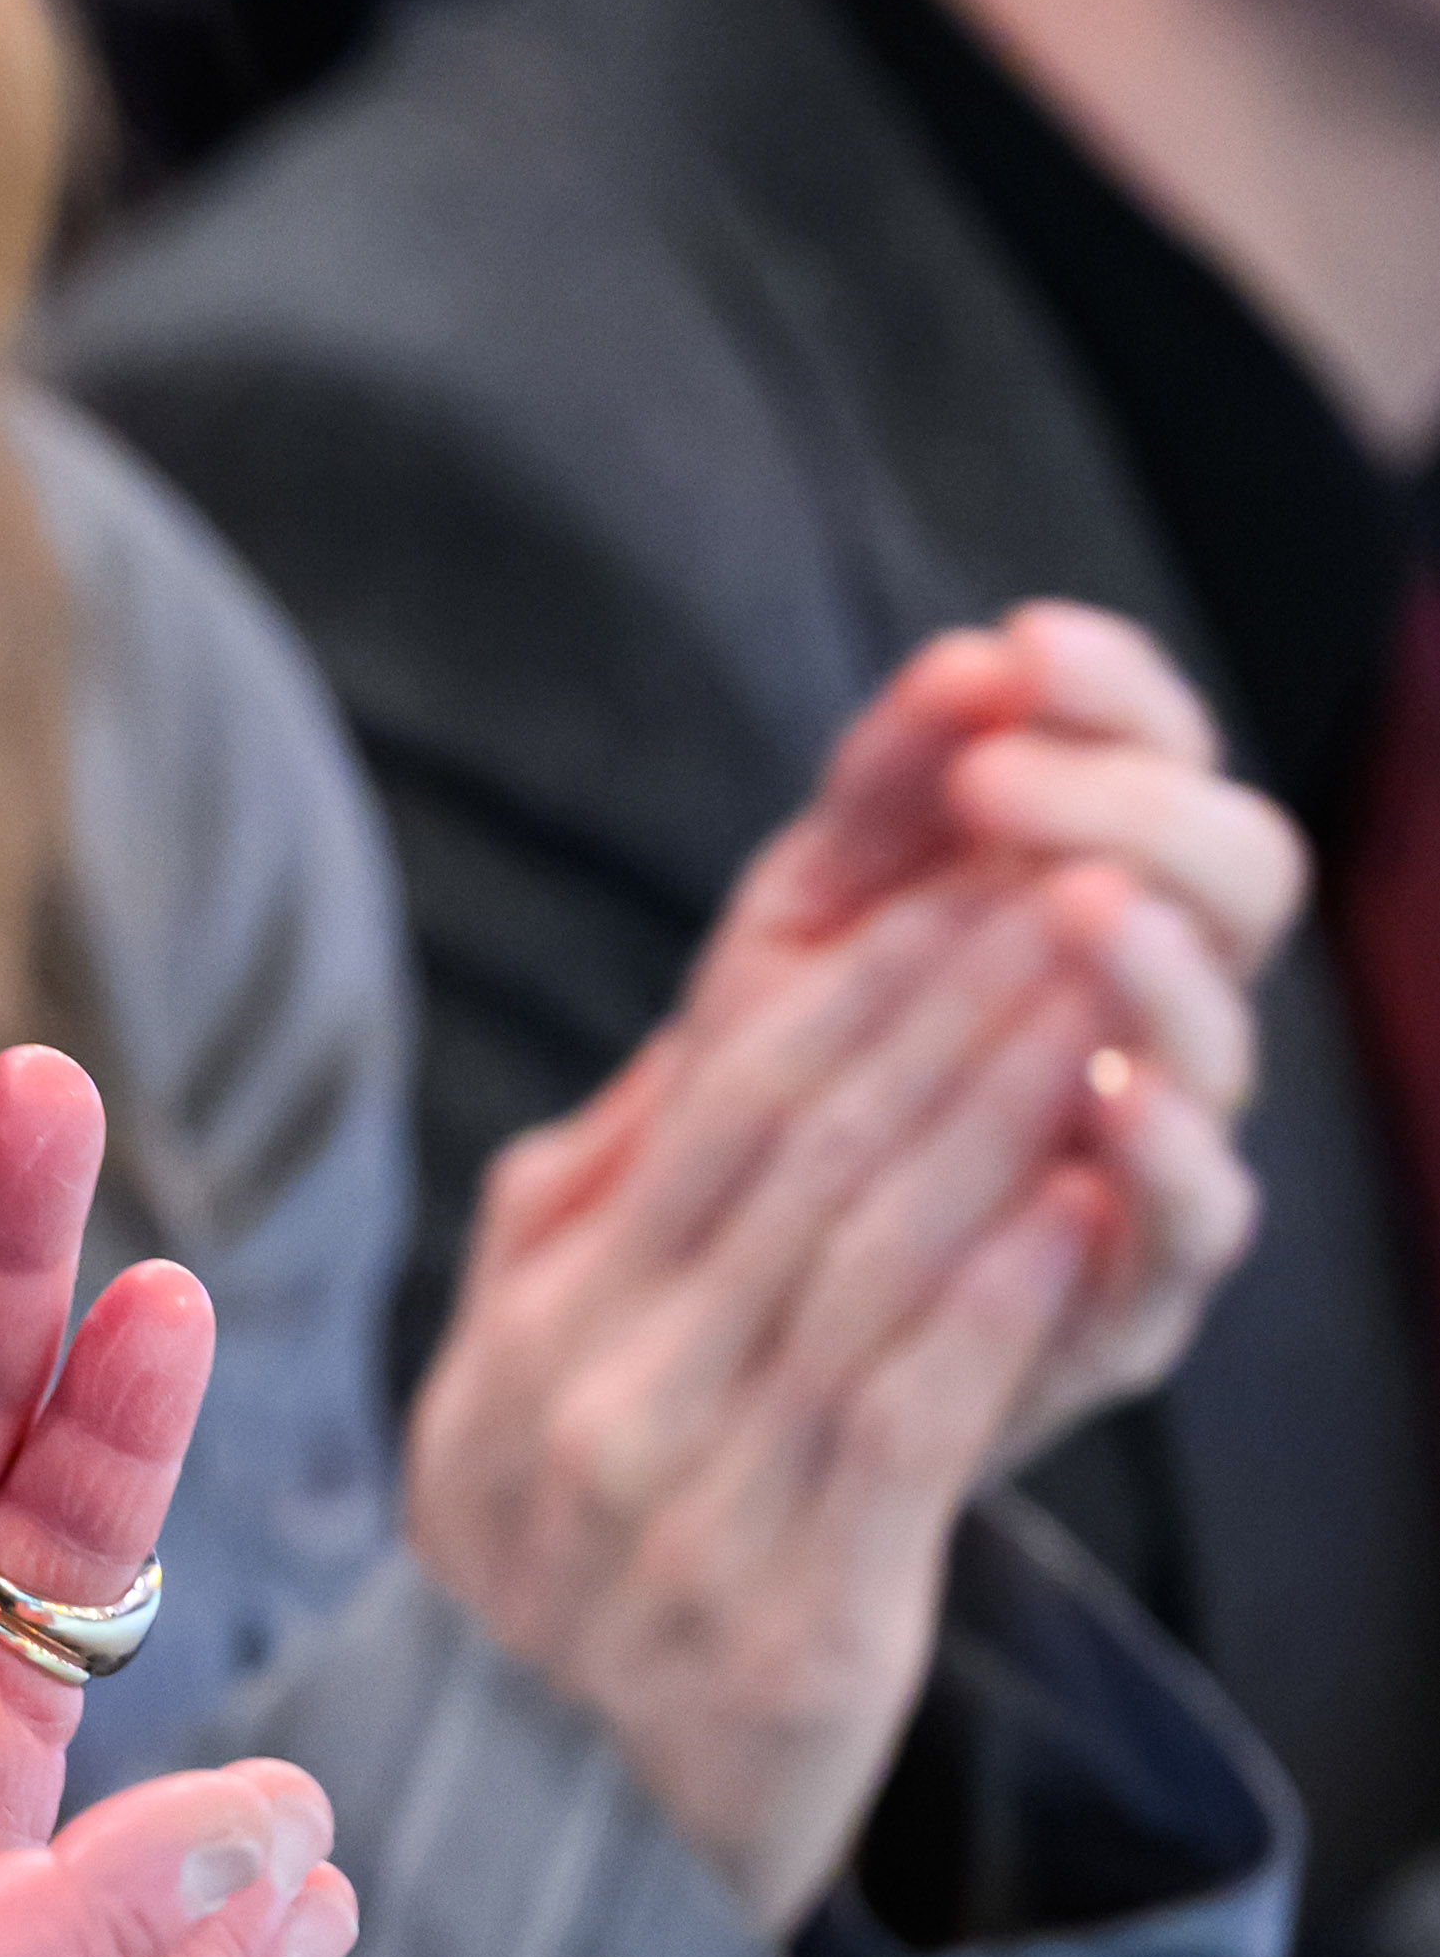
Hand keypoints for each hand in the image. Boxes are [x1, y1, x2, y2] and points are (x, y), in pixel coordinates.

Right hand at [402, 612, 1291, 1932]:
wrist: (539, 1901)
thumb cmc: (563, 1638)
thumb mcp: (521, 1428)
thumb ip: (588, 1253)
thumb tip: (685, 1070)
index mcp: (521, 1339)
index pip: (709, 1107)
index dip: (856, 971)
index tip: (978, 865)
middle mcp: (573, 1407)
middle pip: (790, 1153)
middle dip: (949, 999)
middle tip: (1075, 874)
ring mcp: (669, 1515)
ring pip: (859, 1257)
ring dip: (999, 1110)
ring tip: (1110, 997)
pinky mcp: (780, 1621)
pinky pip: (895, 1415)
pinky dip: (992, 1294)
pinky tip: (1077, 1198)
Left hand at [695, 607, 1288, 1437]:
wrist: (715, 1314)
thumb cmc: (775, 1090)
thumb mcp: (807, 915)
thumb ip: (885, 788)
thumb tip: (970, 659)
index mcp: (1089, 895)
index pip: (1165, 755)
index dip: (1118, 690)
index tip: (1023, 642)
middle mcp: (1151, 1014)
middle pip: (1240, 871)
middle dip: (1136, 803)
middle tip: (1001, 778)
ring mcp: (1156, 1151)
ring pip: (1223, 1038)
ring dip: (1161, 960)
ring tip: (1080, 900)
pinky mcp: (1131, 1295)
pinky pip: (1199, 1221)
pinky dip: (1166, 1155)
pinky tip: (1106, 1098)